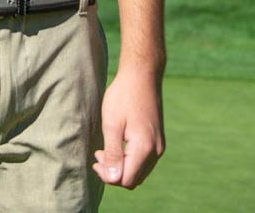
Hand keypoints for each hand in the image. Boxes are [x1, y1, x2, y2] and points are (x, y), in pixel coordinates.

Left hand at [92, 66, 164, 189]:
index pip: (126, 180)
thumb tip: (112, 178)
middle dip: (115, 173)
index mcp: (144, 148)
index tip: (95, 160)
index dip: (109, 176)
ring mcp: (159, 145)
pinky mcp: (157, 139)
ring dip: (122, 167)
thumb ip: (112, 153)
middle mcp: (156, 151)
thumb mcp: (111, 124)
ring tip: (104, 150)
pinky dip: (130, 159)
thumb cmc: (123, 96)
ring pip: (140, 171)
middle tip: (98, 156)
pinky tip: (117, 145)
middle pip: (134, 179)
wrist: (142, 74)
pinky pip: (144, 160)